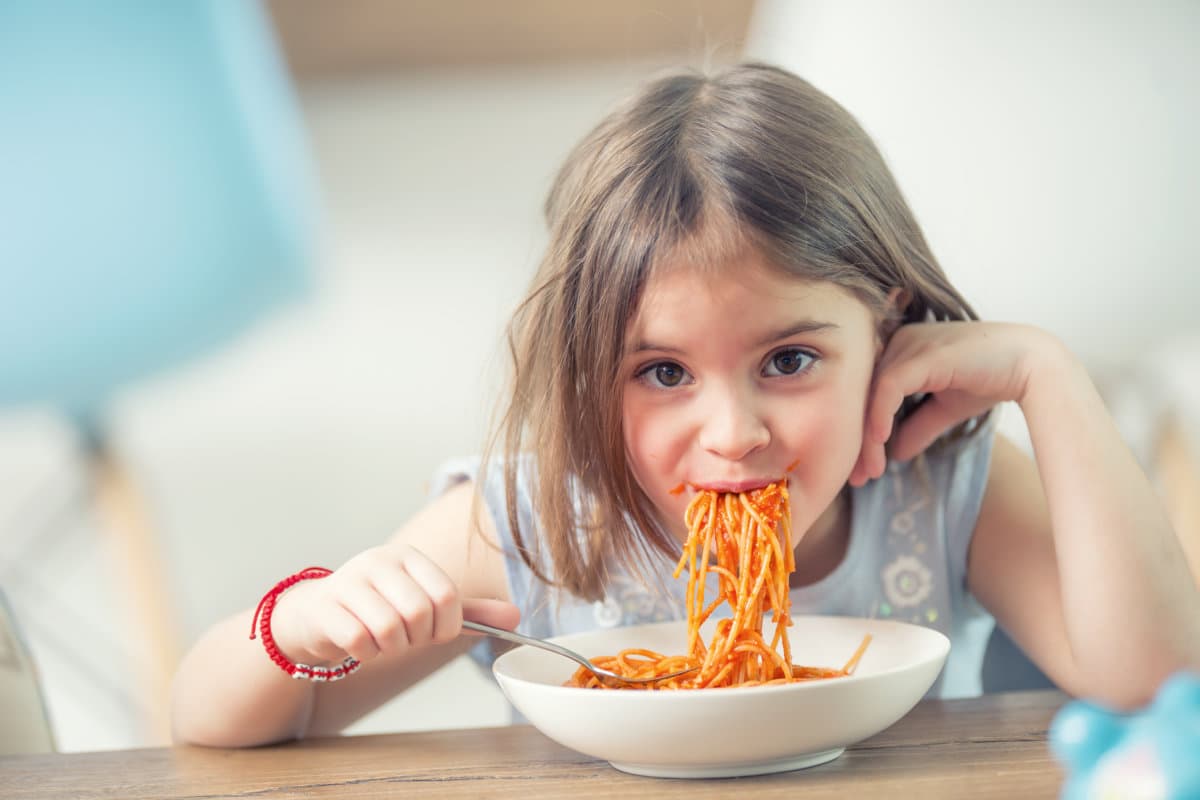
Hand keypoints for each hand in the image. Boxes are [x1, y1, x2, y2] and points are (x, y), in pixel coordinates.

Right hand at [268, 543, 518, 665]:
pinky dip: (367, 654)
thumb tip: (516, 616)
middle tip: (405, 639)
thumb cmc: (380, 609)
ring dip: (392, 648)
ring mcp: (349, 580)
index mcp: (409, 557)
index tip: (434, 632)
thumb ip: (470, 611)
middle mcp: (379, 561)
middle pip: (419, 613)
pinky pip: (359, 641)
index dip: (447, 626)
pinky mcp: (326, 605)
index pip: (447, 595)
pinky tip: (361, 646)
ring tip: (383, 641)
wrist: (318, 614)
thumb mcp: (426, 605)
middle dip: (417, 639)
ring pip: (389, 628)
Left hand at [849, 321, 1057, 486]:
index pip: (868, 396)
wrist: (1032, 366)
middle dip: (858, 441)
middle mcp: (898, 342)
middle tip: (857, 478)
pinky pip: (888, 386)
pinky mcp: (922, 353)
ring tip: (870, 472)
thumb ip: (918, 427)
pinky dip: (880, 415)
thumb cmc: (989, 379)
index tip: (861, 471)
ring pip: (872, 395)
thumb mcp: (944, 409)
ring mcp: (909, 344)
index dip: (861, 434)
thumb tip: (895, 454)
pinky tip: (881, 442)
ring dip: (868, 438)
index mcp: (900, 351)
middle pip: (863, 396)